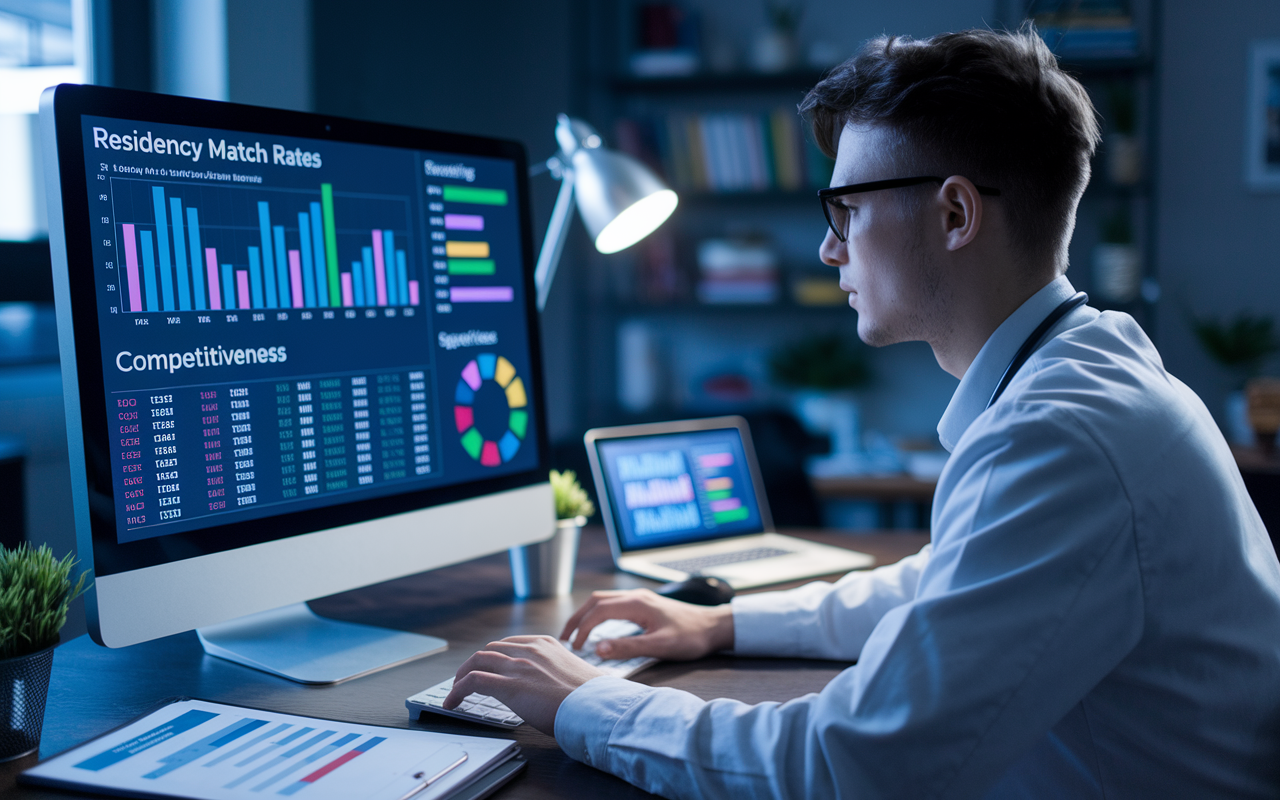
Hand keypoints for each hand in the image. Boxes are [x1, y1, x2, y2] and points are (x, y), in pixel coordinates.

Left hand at [443, 635, 605, 735]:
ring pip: (478, 661)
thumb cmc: (591, 698)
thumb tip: (560, 687)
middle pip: (491, 649)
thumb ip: (560, 674)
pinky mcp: (509, 685)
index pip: (510, 644)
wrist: (595, 707)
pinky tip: (452, 702)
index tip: (489, 666)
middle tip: (468, 677)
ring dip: (462, 675)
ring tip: (456, 689)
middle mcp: (529, 650)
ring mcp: (518, 666)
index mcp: (546, 644)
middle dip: (476, 663)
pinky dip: (458, 690)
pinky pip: (473, 681)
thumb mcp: (575, 675)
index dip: (494, 656)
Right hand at [560, 589, 734, 660]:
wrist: (714, 627)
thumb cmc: (690, 638)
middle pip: (595, 601)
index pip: (598, 612)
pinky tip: (599, 629)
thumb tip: (597, 649)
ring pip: (603, 600)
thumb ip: (627, 648)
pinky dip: (599, 614)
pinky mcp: (644, 604)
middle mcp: (635, 596)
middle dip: (577, 618)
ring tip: (576, 634)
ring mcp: (640, 599)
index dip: (583, 629)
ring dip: (587, 615)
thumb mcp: (659, 646)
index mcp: (636, 604)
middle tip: (565, 638)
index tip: (575, 647)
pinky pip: (613, 605)